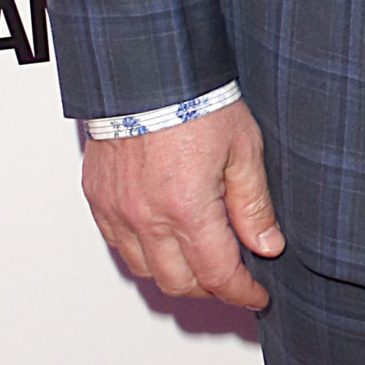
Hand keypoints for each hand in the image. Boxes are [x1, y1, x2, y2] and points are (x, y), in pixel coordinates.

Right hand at [81, 98, 284, 310]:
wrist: (148, 70)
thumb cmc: (196, 100)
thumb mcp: (244, 149)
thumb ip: (253, 204)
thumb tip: (267, 245)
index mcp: (187, 207)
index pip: (218, 275)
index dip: (242, 291)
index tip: (256, 294)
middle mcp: (146, 216)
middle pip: (180, 283)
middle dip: (211, 288)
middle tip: (233, 278)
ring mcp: (117, 209)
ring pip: (146, 271)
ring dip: (176, 274)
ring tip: (201, 260)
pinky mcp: (98, 198)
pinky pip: (119, 245)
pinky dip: (144, 252)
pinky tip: (165, 238)